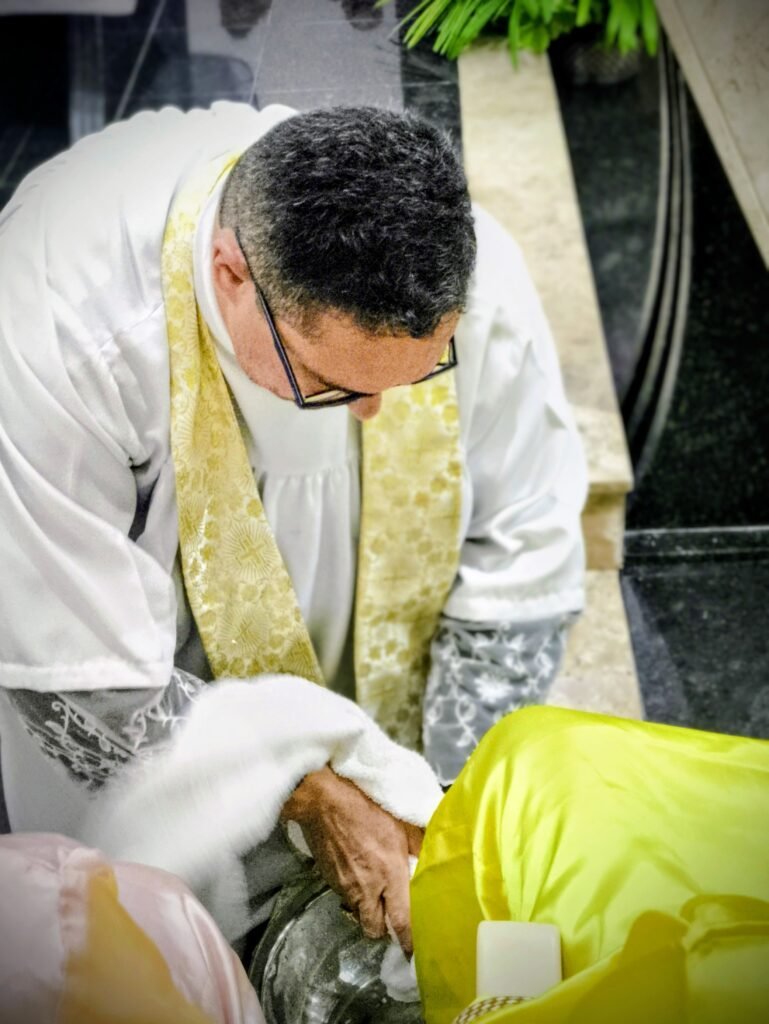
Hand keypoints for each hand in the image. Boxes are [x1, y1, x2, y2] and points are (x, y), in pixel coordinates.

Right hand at [280, 766, 422, 954]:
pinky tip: (357, 875)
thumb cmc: (367, 806)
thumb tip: (434, 856)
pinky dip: (353, 894)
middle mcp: (367, 887)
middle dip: (383, 929)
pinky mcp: (329, 880)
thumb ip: (419, 843)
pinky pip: (344, 897)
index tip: (413, 950)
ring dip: (367, 911)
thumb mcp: (401, 821)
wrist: (323, 800)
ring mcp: (345, 886)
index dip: (408, 940)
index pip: (400, 920)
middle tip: (391, 916)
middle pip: (374, 929)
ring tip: (375, 894)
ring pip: (358, 914)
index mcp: (389, 873)